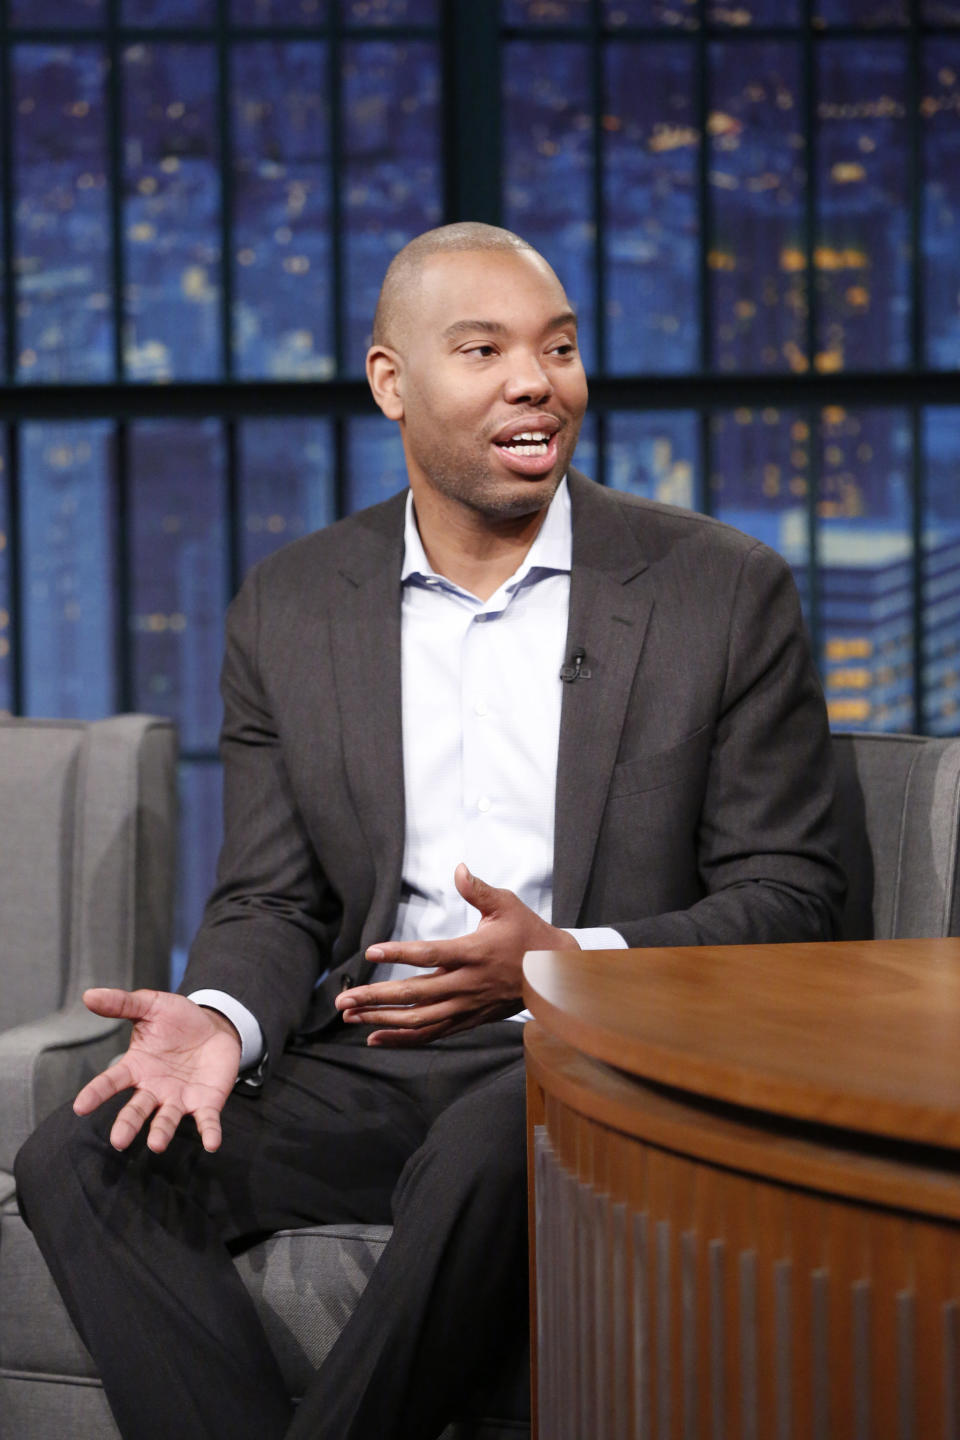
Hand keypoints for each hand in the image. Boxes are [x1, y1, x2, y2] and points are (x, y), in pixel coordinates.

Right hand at [73, 988, 241, 1154]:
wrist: (215, 1026)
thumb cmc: (178, 1020)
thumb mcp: (151, 1005)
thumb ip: (122, 1003)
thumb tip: (89, 995)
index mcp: (136, 1067)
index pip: (111, 1082)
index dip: (96, 1093)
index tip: (80, 1107)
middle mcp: (154, 1089)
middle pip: (137, 1109)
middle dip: (128, 1124)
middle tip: (118, 1141)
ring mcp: (179, 1099)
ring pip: (167, 1120)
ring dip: (162, 1132)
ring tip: (156, 1144)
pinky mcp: (205, 1104)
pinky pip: (206, 1121)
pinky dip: (209, 1133)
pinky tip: (212, 1143)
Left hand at [334, 863, 579, 1046]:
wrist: (554, 973)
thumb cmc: (528, 934)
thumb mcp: (507, 905)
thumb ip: (479, 890)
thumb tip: (459, 869)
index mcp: (473, 952)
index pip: (430, 954)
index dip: (400, 953)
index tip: (371, 952)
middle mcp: (466, 983)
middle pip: (415, 994)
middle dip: (376, 998)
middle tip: (343, 1000)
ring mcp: (466, 1006)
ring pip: (419, 1019)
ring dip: (382, 1020)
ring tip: (350, 1017)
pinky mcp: (467, 1019)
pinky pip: (431, 1033)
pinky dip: (402, 1038)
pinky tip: (375, 1038)